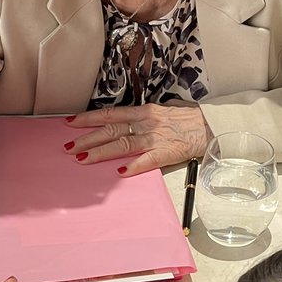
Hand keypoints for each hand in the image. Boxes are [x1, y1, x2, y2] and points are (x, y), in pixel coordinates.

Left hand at [65, 102, 210, 174]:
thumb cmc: (191, 118)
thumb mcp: (167, 108)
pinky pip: (145, 161)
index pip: (110, 114)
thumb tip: (137, 115)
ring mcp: (155, 138)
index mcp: (145, 111)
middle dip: (86, 139)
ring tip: (82, 159)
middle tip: (68, 147)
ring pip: (121, 145)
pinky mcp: (166, 153)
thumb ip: (150, 113)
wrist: (212, 125)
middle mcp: (146, 123)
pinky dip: (131, 166)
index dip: (89, 118)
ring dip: (100, 153)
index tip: (71, 122)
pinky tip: (118, 173)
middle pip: (110, 130)